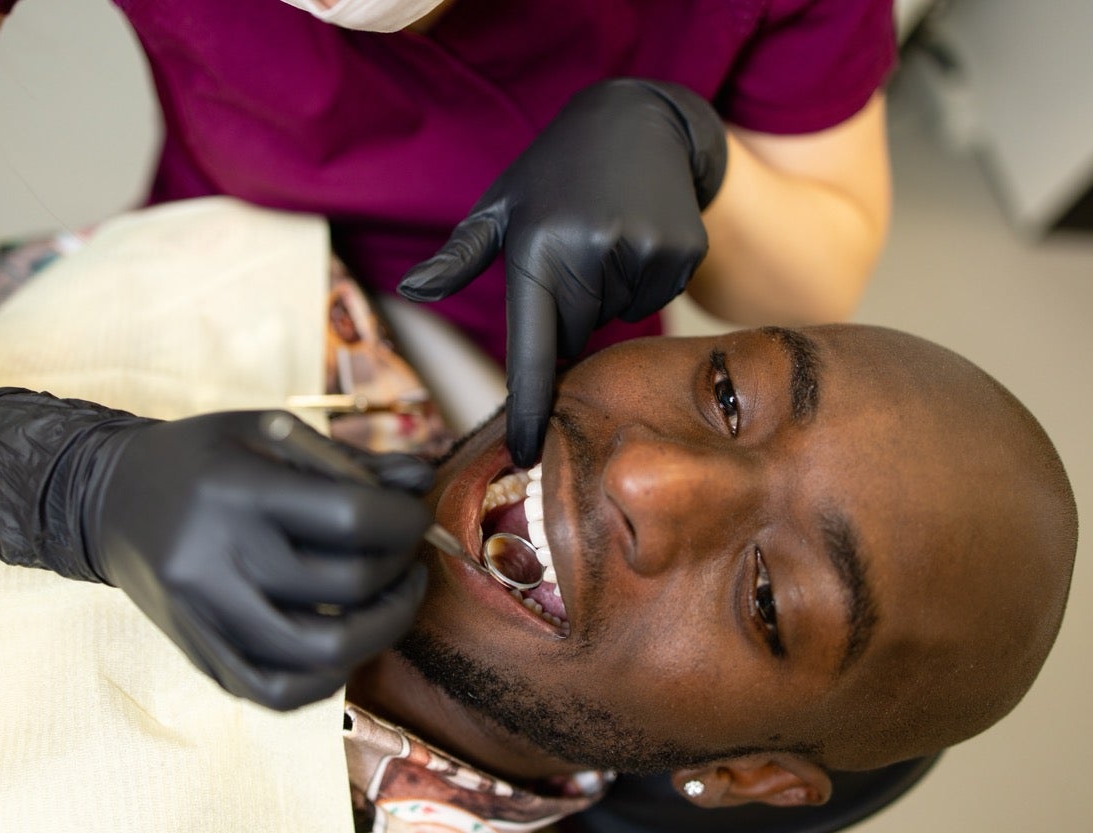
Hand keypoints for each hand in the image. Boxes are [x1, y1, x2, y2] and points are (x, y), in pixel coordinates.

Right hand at [0, 390, 432, 710]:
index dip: (403, 520)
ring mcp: (204, 615)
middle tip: (409, 552)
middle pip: (346, 584)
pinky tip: (349, 644)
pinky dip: (328, 677)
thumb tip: (421, 478)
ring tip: (395, 600)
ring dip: (382, 630)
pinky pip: (277, 691)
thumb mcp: (268, 433)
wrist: (110, 499)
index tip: (414, 515)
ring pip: (320, 651)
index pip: (350, 518)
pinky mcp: (199, 653)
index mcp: (236, 491)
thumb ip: (348, 460)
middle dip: (401, 568)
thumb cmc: (202, 457)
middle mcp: (216, 558)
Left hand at [399, 78, 727, 465]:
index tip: (525, 453)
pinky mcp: (680, 252)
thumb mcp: (500, 205)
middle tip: (571, 252)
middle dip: (568, 311)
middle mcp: (588, 254)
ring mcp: (639, 252)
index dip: (529, 407)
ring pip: (615, 318)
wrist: (636, 119)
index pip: (531, 349)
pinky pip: (653, 300)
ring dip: (605, 293)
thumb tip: (411, 289)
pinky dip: (641, 281)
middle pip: (575, 336)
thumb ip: (458, 257)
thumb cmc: (554, 172)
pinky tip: (635, 234)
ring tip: (604, 235)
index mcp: (536, 251)